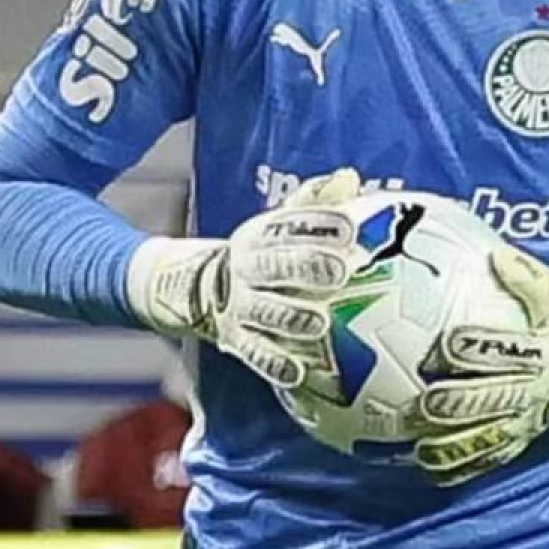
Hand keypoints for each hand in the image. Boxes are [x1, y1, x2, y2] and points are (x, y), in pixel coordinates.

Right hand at [127, 168, 361, 390]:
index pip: (290, 225)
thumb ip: (316, 200)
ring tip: (319, 322)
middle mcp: (248, 269)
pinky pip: (256, 355)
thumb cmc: (262, 253)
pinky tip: (297, 371)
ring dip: (293, 318)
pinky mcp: (236, 340)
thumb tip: (349, 178)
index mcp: (260, 236)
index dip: (319, 225)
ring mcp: (240, 306)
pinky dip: (275, 364)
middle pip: (277, 265)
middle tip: (341, 271)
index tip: (350, 228)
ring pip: (267, 312)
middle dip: (308, 267)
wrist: (198, 287)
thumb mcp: (280, 222)